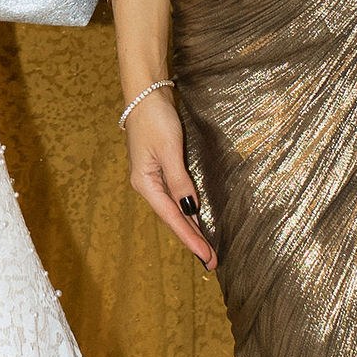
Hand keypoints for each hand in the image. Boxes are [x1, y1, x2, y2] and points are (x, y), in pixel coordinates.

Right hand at [125, 90, 213, 265]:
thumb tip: (190, 209)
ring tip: (206, 248)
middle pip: (173, 218)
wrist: (145, 95)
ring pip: (175, 209)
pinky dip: (187, 211)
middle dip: (192, 239)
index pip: (173, 218)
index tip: (206, 257)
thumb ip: (180, 181)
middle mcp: (148, 185)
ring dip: (190, 227)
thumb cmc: (155, 119)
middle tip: (211, 261)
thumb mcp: (169, 150)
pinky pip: (176, 197)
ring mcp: (153, 178)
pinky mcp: (161, 169)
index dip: (190, 238)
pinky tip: (196, 220)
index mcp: (145, 183)